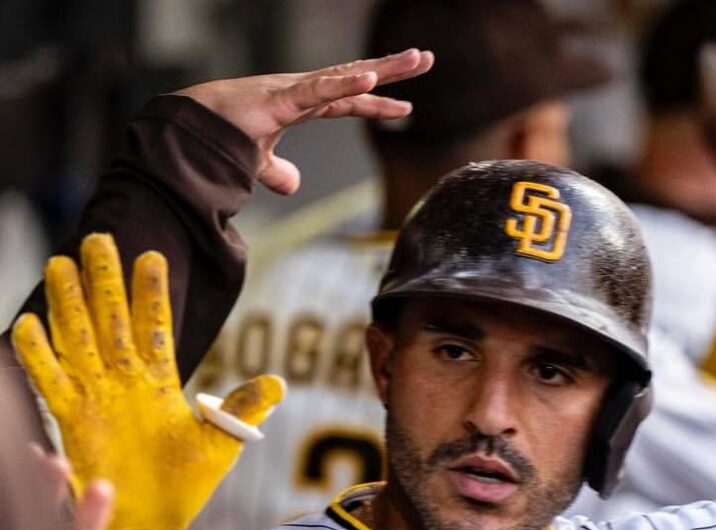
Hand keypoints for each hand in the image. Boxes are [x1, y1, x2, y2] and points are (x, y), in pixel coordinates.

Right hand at [13, 233, 284, 529]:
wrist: (149, 528)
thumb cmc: (183, 487)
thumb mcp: (221, 445)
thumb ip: (243, 410)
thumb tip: (278, 383)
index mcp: (160, 385)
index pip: (156, 328)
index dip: (152, 295)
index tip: (152, 257)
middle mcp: (124, 384)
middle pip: (111, 321)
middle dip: (104, 281)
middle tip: (99, 237)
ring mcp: (95, 399)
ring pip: (78, 339)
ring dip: (69, 303)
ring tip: (62, 263)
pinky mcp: (72, 422)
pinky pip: (49, 382)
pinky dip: (37, 355)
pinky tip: (28, 323)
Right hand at [176, 48, 433, 194]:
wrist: (189, 136)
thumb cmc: (219, 141)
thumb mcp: (258, 163)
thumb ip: (278, 172)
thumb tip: (293, 184)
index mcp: (300, 106)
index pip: (347, 102)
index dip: (376, 103)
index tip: (404, 106)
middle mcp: (301, 92)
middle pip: (355, 79)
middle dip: (391, 70)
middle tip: (425, 58)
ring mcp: (293, 91)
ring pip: (346, 77)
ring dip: (381, 69)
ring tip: (415, 60)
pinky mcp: (280, 98)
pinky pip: (318, 90)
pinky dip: (344, 85)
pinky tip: (369, 79)